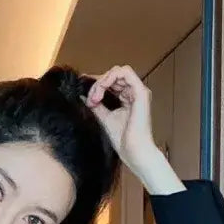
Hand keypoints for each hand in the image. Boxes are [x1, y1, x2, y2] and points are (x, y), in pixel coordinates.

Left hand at [85, 65, 184, 195]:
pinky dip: (109, 79)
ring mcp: (138, 91)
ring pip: (118, 72)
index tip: (83, 90)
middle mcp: (134, 92)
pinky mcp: (141, 92)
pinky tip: (100, 92)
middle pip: (113, 75)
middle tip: (90, 99)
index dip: (97, 83)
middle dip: (98, 84)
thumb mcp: (104, 118)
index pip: (112, 82)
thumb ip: (96, 106)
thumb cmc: (123, 140)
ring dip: (102, 82)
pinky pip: (125, 73)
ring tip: (94, 98)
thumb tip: (84, 96)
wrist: (134, 152)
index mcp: (128, 98)